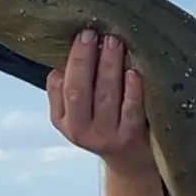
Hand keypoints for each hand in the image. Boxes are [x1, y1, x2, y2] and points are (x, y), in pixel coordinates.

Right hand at [47, 28, 154, 177]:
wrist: (131, 161)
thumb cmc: (105, 126)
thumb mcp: (78, 114)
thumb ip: (66, 92)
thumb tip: (62, 64)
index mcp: (65, 121)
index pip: (63, 87)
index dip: (72, 61)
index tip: (80, 35)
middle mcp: (82, 131)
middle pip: (80, 91)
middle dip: (84, 59)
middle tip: (91, 33)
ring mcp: (108, 136)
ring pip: (105, 97)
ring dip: (108, 67)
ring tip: (113, 42)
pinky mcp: (132, 138)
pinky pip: (131, 112)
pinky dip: (132, 91)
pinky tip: (133, 72)